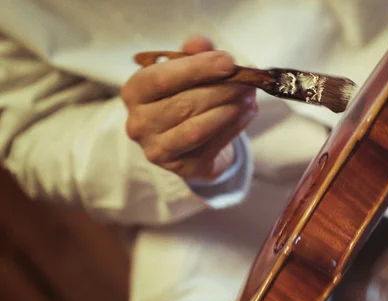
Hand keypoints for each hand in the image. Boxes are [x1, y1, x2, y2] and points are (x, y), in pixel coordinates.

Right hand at [121, 36, 257, 180]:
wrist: (189, 140)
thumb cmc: (184, 96)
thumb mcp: (186, 69)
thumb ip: (192, 53)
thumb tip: (200, 42)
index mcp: (134, 92)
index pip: (160, 79)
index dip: (196, 69)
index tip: (228, 62)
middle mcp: (139, 124)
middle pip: (183, 104)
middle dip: (221, 90)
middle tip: (248, 81)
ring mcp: (159, 149)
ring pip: (197, 129)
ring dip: (229, 110)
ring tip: (249, 97)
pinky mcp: (183, 168)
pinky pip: (211, 146)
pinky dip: (234, 127)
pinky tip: (248, 112)